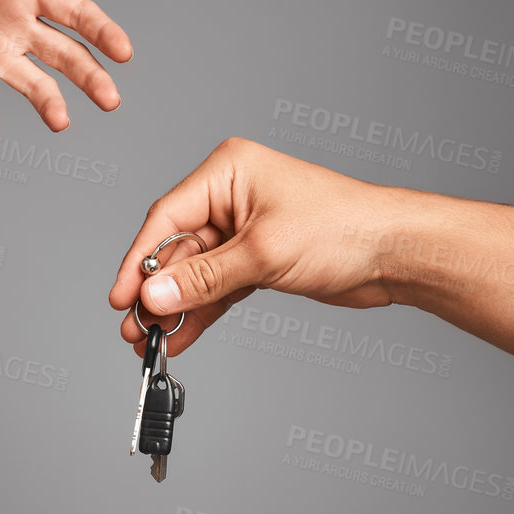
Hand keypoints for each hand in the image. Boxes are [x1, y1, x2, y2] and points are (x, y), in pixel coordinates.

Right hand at [110, 139, 407, 353]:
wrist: (392, 253)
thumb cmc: (342, 229)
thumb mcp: (262, 254)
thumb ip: (203, 278)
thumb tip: (154, 296)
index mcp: (227, 172)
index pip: (166, 218)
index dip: (139, 261)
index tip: (120, 297)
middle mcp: (231, 196)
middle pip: (176, 249)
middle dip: (156, 292)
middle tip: (135, 328)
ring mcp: (244, 229)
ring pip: (194, 273)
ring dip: (175, 307)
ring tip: (152, 341)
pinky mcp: (257, 258)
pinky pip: (217, 287)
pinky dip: (201, 311)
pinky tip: (182, 336)